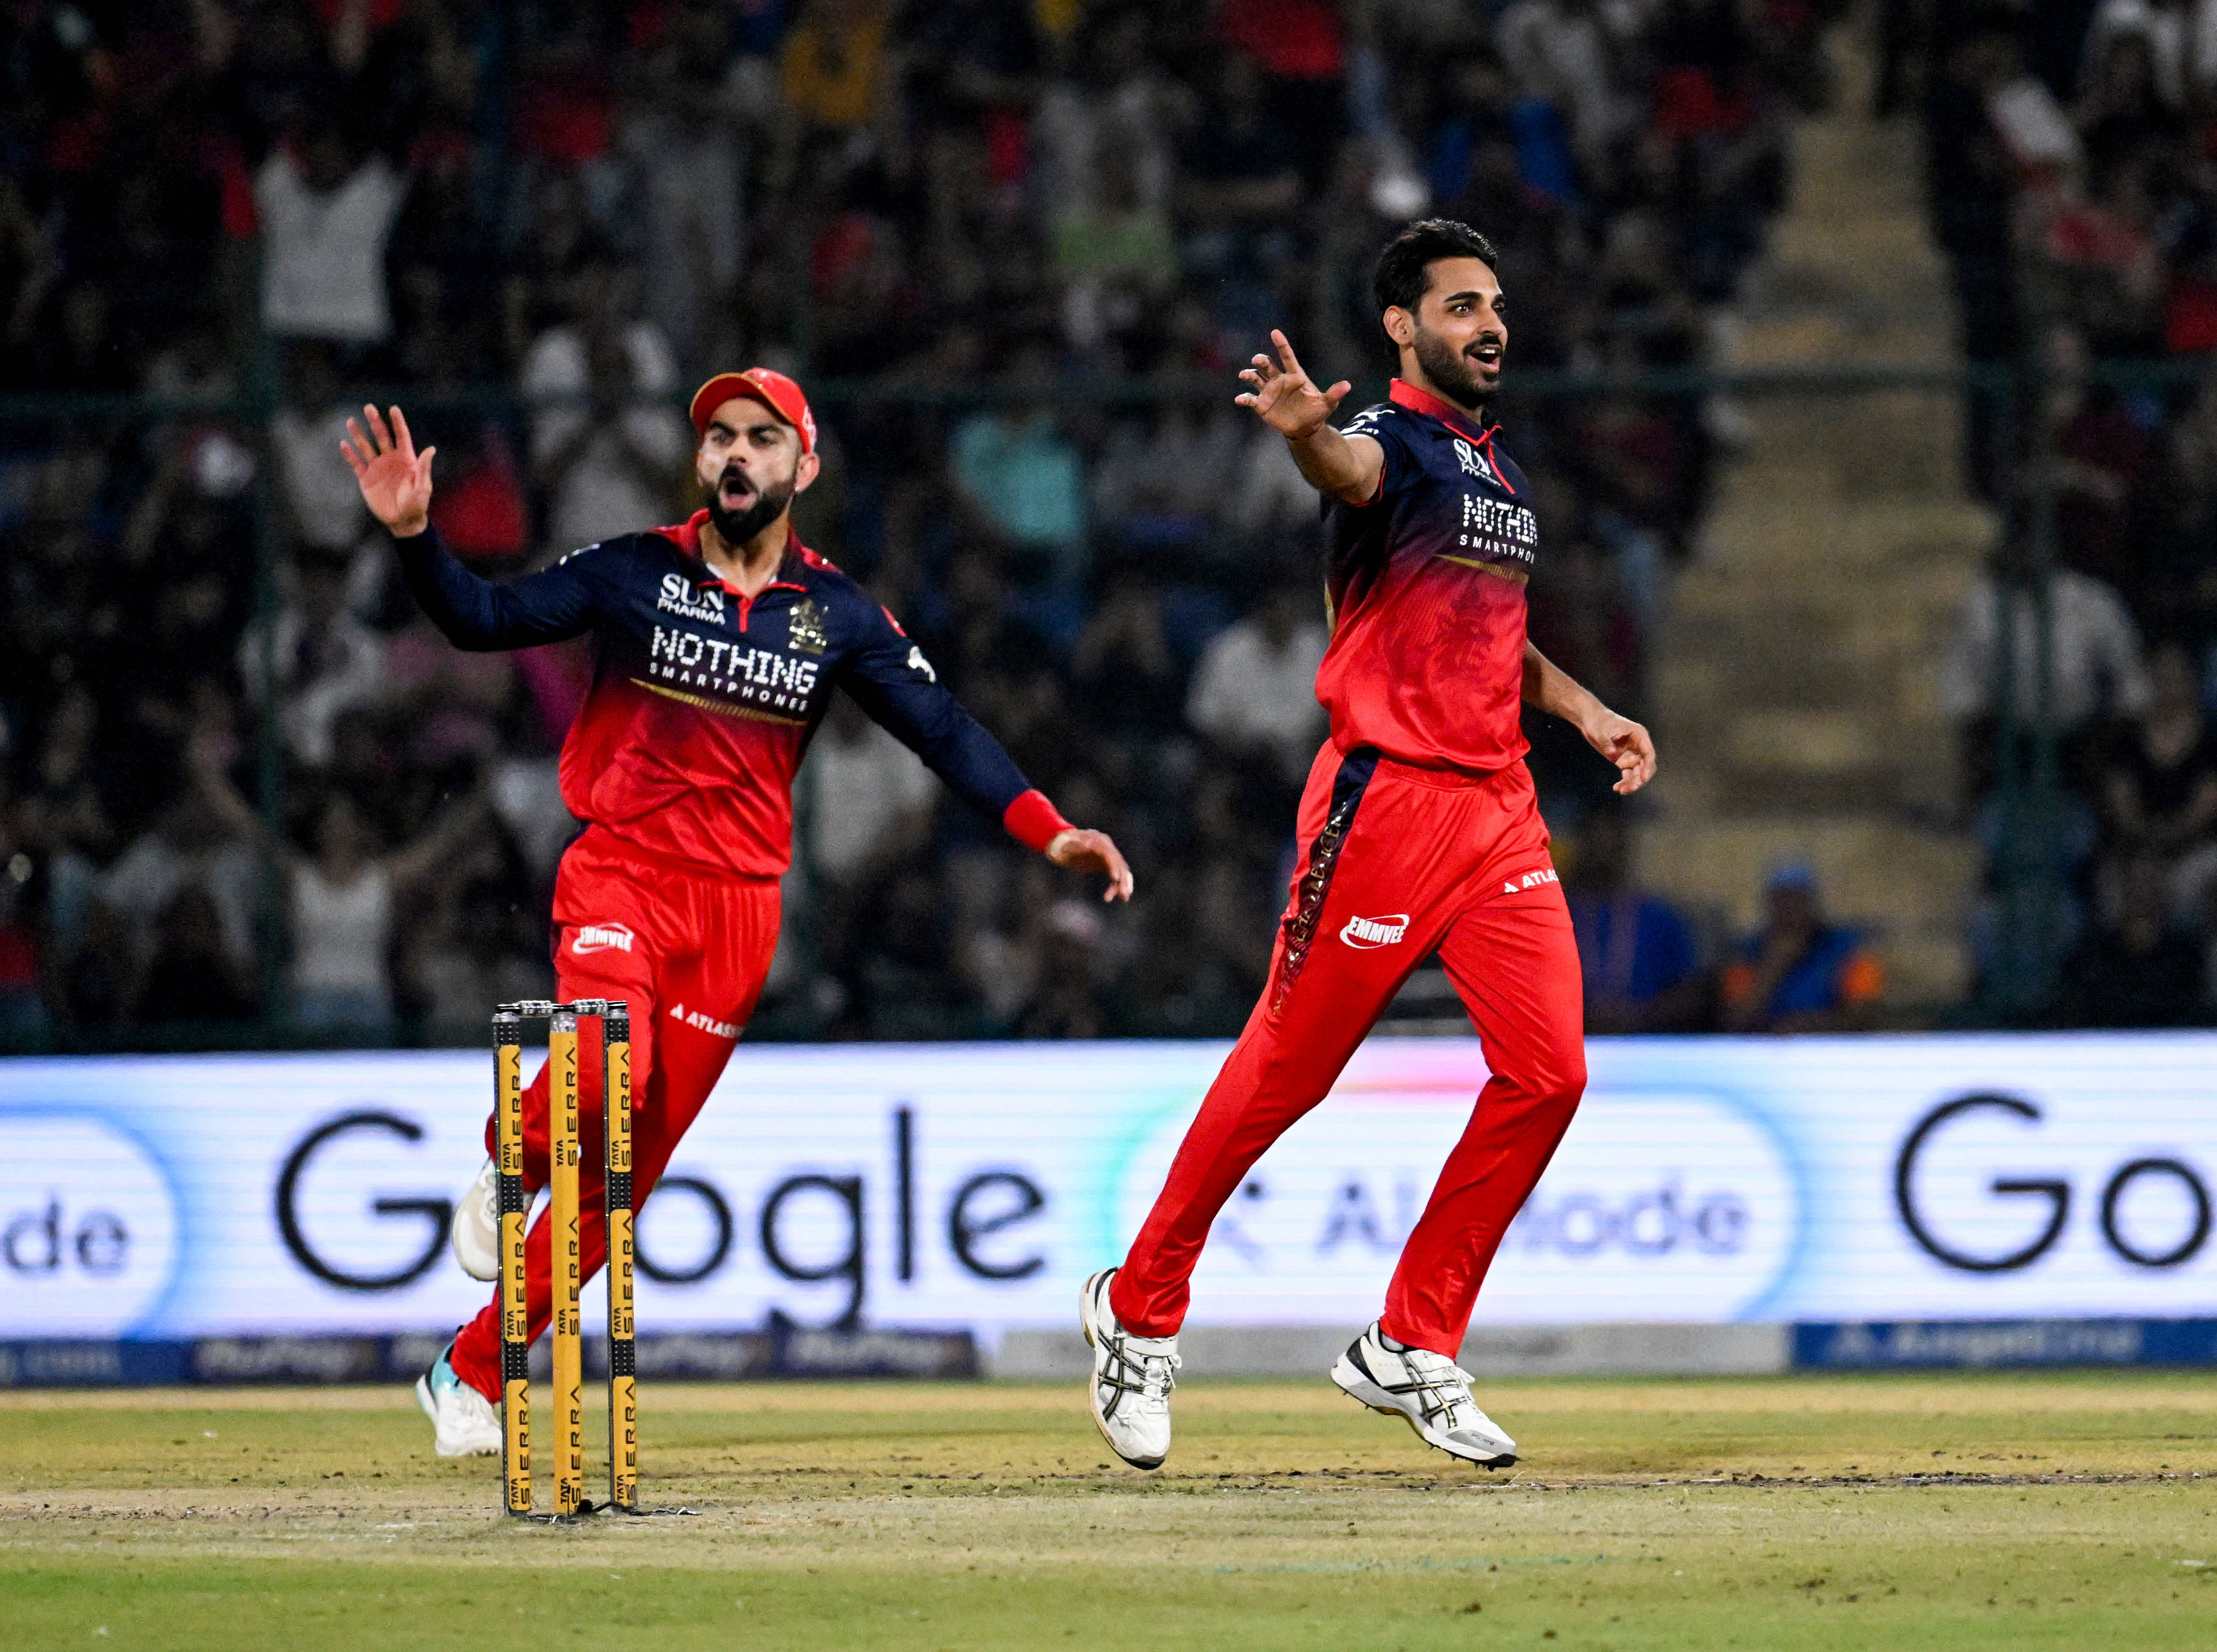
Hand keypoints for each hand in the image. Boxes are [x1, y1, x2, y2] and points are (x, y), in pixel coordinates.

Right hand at [340, 404, 435, 536]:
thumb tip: (430, 449)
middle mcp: (390, 460)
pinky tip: (344, 443)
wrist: (402, 521)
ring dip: (359, 434)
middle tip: (368, 407)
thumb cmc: (417, 505)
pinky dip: (350, 454)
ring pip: (366, 447)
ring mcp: (377, 468)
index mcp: (406, 459)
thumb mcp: (423, 486)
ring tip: (351, 421)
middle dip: (375, 422)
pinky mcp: (366, 479)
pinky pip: (356, 463)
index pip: (401, 436)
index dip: (397, 423)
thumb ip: (424, 468)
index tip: (393, 408)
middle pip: (382, 437)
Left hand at [1046, 828, 1134, 902]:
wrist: (1059, 844)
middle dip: (1122, 879)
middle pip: (1119, 863)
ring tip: (1124, 897)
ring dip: (1123, 884)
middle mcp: (1106, 846)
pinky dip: (1118, 885)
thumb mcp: (1065, 844)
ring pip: (1120, 870)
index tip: (1115, 878)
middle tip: (1124, 894)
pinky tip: (1121, 897)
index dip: (1114, 865)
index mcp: (1098, 839)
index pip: (1110, 853)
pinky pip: (1115, 875)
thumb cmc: (1060, 844)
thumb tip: (1087, 845)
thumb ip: (1076, 845)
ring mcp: (1107, 855)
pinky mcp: (1105, 863)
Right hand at [1235, 330, 1351, 441]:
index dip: (1281, 344)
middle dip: (1261, 361)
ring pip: (1256, 378)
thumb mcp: (1328, 403)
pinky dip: (1244, 398)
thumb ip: (1334, 394)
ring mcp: (1269, 392)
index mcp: (1295, 376)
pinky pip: (1250, 399)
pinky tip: (1240, 399)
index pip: (1287, 357)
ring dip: (1249, 375)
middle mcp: (1280, 381)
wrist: (1305, 428)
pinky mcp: (1262, 405)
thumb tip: (1347, 385)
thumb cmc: (1317, 412)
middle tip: (1258, 361)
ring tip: (1245, 375)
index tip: (1274, 332)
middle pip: (1268, 365)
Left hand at [1583, 711, 1656, 794]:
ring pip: (1637, 772)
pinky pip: (1628, 774)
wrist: (1590, 720)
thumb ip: (1609, 742)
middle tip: (1628, 788)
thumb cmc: (1599, 721)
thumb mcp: (1603, 730)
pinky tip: (1617, 788)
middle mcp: (1638, 745)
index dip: (1647, 766)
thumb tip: (1613, 753)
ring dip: (1631, 783)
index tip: (1643, 778)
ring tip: (1620, 790)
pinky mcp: (1623, 760)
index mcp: (1639, 735)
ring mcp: (1632, 754)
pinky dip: (1624, 781)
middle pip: (1645, 766)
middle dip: (1639, 778)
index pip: (1649, 753)